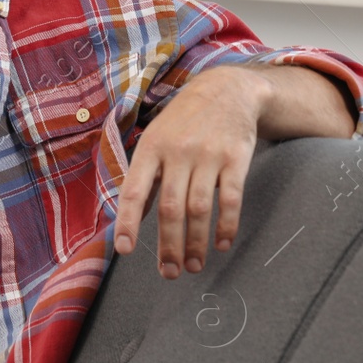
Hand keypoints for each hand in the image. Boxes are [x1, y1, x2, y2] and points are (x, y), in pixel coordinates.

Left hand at [113, 66, 263, 278]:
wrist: (226, 89)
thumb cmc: (184, 121)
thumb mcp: (156, 138)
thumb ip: (147, 177)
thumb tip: (132, 219)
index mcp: (151, 148)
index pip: (135, 190)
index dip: (129, 222)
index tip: (126, 249)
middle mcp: (178, 151)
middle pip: (171, 208)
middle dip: (168, 246)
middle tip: (169, 273)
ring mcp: (208, 155)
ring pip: (199, 209)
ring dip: (196, 243)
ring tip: (193, 266)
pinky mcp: (236, 158)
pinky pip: (231, 199)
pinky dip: (227, 225)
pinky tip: (222, 243)